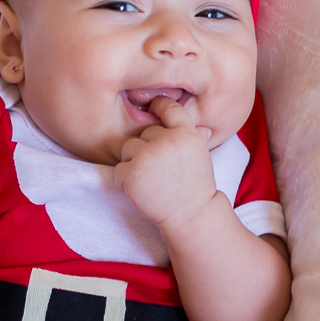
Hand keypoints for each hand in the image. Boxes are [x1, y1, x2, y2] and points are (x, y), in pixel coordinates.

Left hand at [113, 96, 217, 229]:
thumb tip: (191, 121)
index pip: (169, 107)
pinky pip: (119, 168)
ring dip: (134, 162)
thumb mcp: (200, 154)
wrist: (191, 215)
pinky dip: (126, 180)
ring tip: (151, 179)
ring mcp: (148, 156)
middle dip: (147, 148)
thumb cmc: (194, 185)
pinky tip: (142, 189)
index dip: (159, 105)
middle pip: (144, 132)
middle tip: (160, 169)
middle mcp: (168, 141)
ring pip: (128, 148)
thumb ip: (192, 135)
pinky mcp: (132, 173)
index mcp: (187, 134)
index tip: (153, 108)